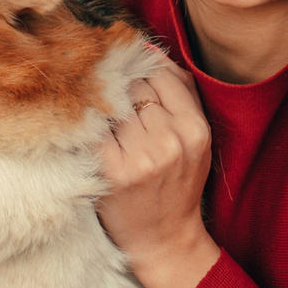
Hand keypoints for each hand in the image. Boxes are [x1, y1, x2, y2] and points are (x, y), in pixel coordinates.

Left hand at [98, 65, 221, 287]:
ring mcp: (140, 157)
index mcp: (195, 129)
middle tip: (119, 111)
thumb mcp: (195, 139)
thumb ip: (180, 92)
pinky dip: (92, 128)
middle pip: (134, 88)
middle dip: (123, 94)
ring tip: (111, 128)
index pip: (160, 75)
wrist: (164, 238)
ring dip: (106, 110)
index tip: (134, 90)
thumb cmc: (178, 184)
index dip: (143, 77)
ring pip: (113, 105)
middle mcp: (170, 141)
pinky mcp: (112, 171)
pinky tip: (94, 137)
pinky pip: (95, 130)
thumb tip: (148, 49)